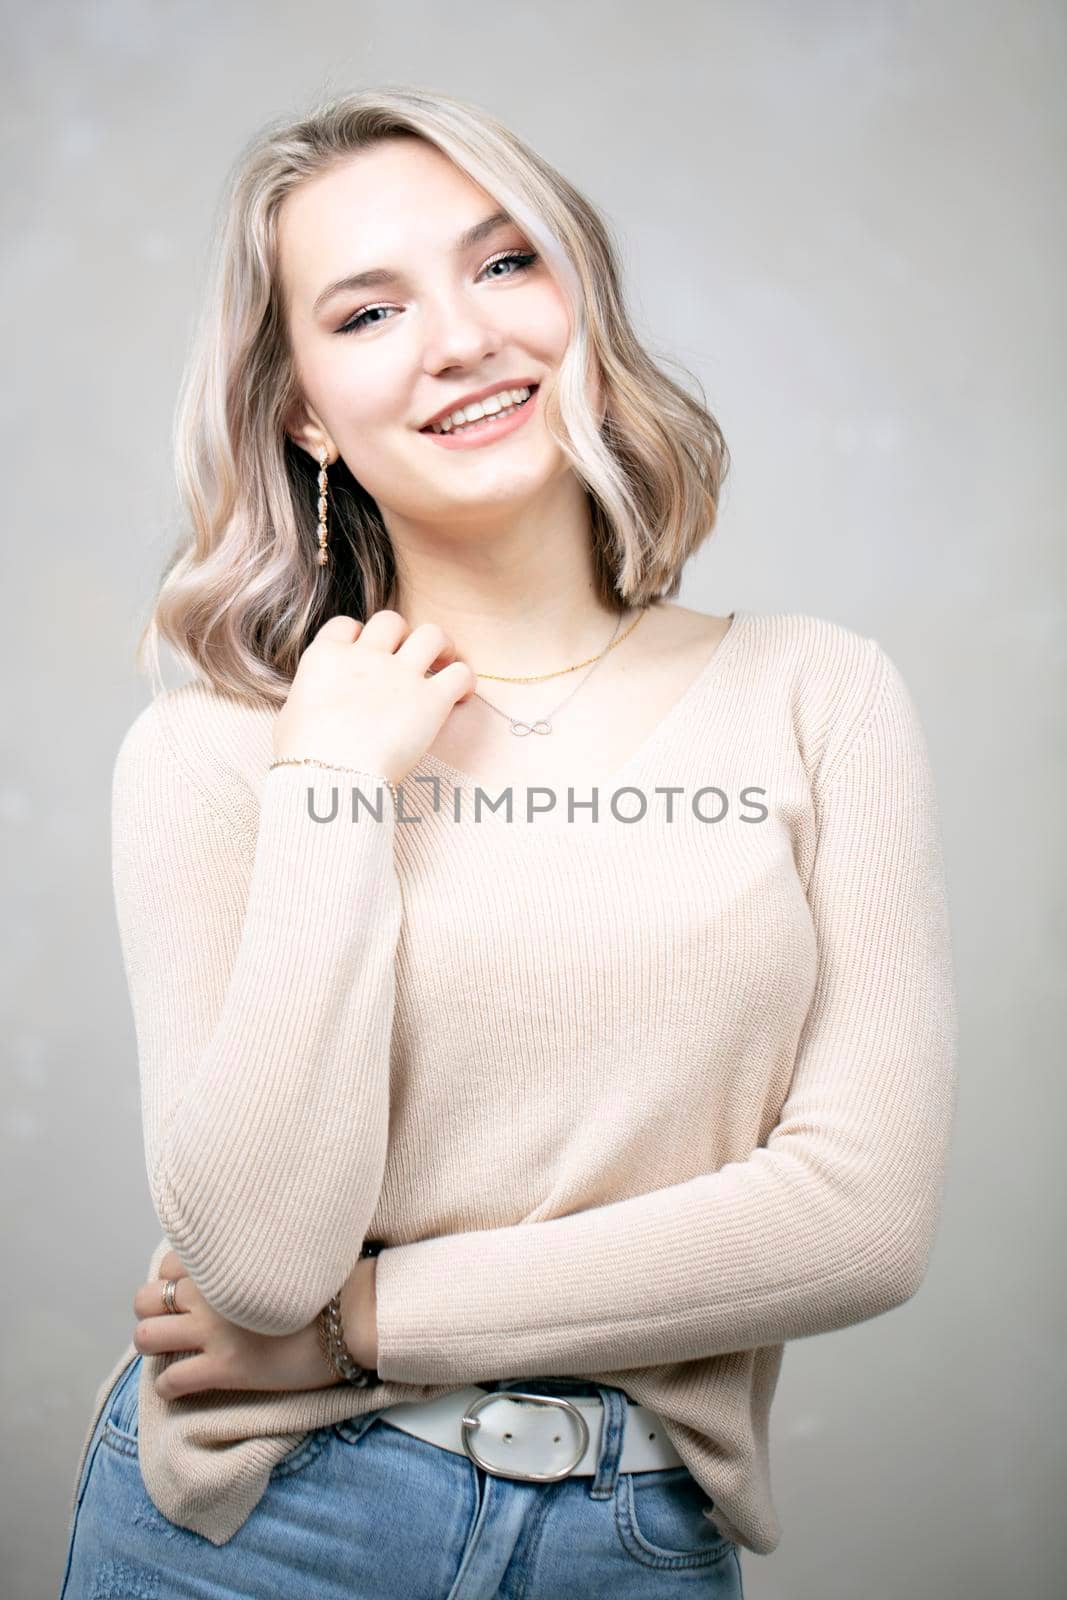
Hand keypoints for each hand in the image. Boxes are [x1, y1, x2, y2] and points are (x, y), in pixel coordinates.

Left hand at [132, 1249, 346, 1399]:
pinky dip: (169, 1386)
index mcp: (224, 1259)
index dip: (173, 1281)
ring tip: (172, 1352)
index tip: (188, 1293)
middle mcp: (209, 1292)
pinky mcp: (224, 1369)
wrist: (352, 1316)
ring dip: (154, 1346)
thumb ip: (250, 1252)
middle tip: (174, 1324)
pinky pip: (171, 1382)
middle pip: (146, 1299)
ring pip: (146, 1338)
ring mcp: (213, 1332)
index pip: (167, 1265)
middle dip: (152, 1312)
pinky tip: (184, 1386)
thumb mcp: (285, 1251)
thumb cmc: (328, 1281)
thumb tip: (242, 1256)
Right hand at [272, 610, 475, 786]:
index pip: (347, 625)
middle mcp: (365, 657)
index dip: (361, 636)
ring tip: (445, 663)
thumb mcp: (289, 718)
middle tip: (410, 657)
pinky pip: (461, 674)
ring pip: (432, 634)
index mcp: (327, 658)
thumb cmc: (302, 757)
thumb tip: (310, 706)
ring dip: (442, 646)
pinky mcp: (430, 701)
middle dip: (402, 635)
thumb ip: (306, 700)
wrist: (329, 776)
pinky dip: (465, 681)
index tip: (367, 654)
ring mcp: (400, 675)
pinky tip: (461, 697)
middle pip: (391, 621)